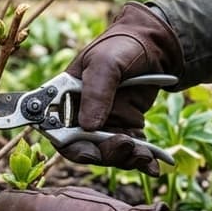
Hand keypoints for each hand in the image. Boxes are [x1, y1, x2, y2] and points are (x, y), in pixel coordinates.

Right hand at [62, 2, 181, 174]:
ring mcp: (104, 124)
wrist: (154, 45)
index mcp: (65, 98)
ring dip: (125, 158)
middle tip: (125, 145)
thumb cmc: (121, 46)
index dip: (70, 145)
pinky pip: (129, 151)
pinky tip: (154, 165)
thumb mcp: (105, 63)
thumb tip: (87, 126)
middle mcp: (81, 115)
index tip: (90, 151)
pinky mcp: (126, 129)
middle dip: (104, 154)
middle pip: (84, 148)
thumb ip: (96, 91)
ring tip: (144, 154)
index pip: (57, 130)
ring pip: (108, 153)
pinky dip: (141, 160)